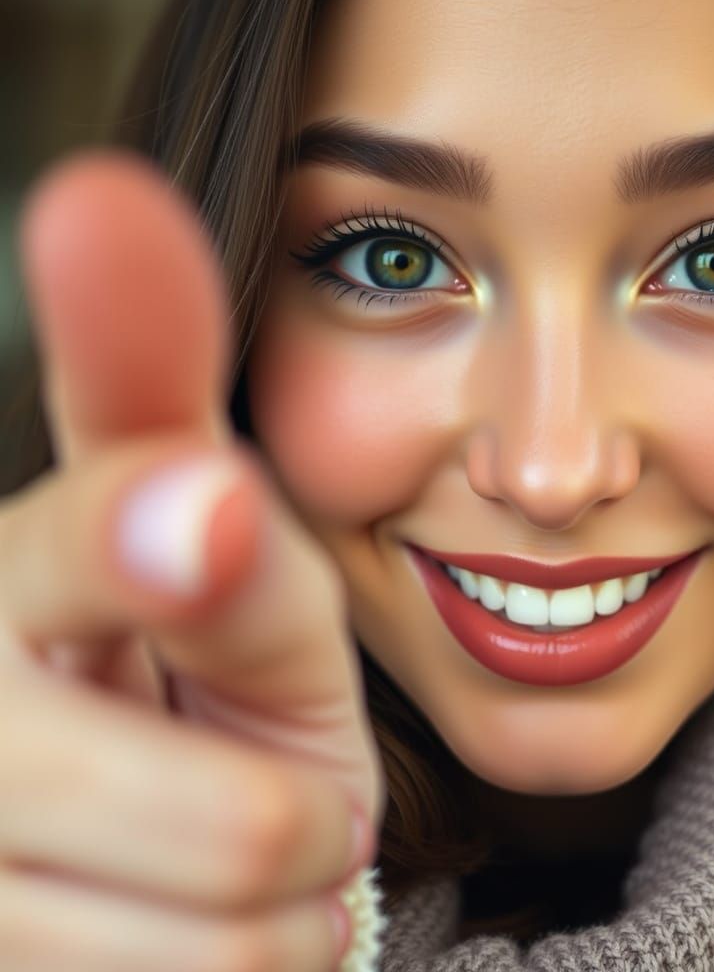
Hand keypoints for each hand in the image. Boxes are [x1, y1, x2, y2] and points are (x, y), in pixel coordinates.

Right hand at [0, 151, 384, 970]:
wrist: (141, 848)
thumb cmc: (201, 680)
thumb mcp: (233, 582)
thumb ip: (187, 477)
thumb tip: (101, 206)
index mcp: (26, 572)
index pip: (109, 550)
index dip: (163, 543)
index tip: (209, 506)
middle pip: (245, 827)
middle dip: (297, 816)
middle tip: (253, 797)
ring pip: (236, 952)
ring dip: (273, 920)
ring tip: (210, 875)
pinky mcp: (8, 970)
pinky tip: (166, 942)